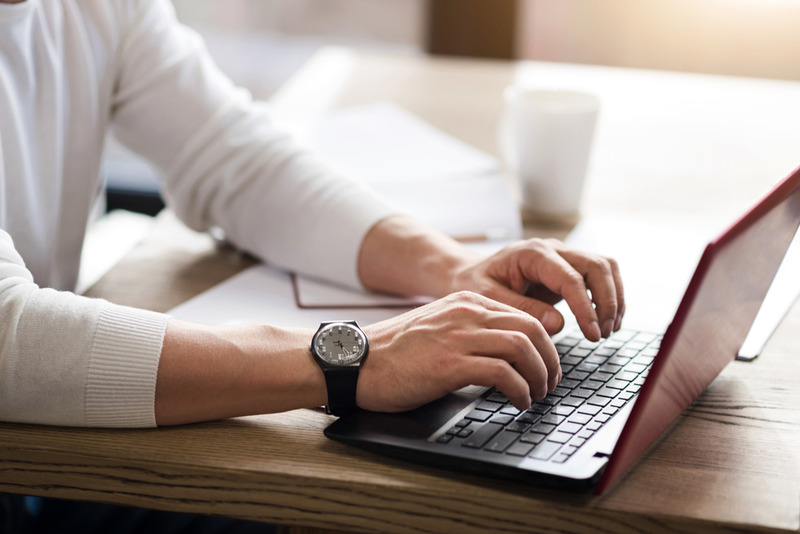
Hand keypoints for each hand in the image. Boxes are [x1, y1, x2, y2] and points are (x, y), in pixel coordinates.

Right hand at [357, 291, 559, 412]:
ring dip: (539, 376)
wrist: (354, 362)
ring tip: (536, 395)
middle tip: (550, 384)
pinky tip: (517, 402)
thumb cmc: (392, 354)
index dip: (544, 345)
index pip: (523, 315)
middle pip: (532, 328)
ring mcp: (458, 336)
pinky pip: (503, 372)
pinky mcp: (450, 363)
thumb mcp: (437, 329)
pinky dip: (520, 390)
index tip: (545, 367)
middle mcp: (466, 313)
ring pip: (524, 347)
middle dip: (550, 360)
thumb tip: (504, 355)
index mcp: (465, 302)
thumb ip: (469, 332)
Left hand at [449, 238, 624, 340]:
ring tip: (608, 331)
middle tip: (603, 334)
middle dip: (607, 301)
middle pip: (597, 266)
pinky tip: (606, 322)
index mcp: (532, 254)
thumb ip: (522, 309)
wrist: (472, 273)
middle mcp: (553, 249)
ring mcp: (564, 256)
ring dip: (614, 298)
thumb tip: (558, 324)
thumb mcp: (489, 298)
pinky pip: (600, 276)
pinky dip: (609, 297)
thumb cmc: (476, 284)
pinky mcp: (570, 268)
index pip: (571, 277)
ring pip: (605, 267)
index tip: (593, 334)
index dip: (586, 307)